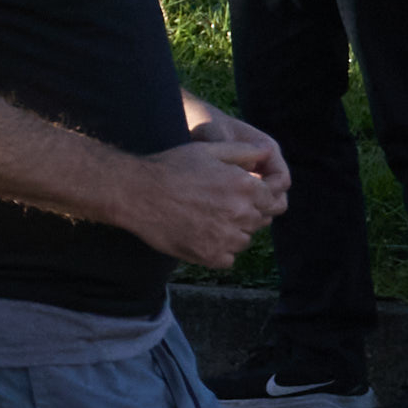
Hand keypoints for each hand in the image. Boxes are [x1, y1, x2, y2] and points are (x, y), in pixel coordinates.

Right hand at [126, 108, 290, 267]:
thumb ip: (243, 151)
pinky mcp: (210, 255)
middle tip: (215, 207)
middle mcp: (241, 213)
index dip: (257, 199)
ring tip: (205, 220)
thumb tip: (267, 152)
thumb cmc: (170, 167)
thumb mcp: (207, 149)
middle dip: (244, 214)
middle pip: (258, 221)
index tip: (236, 197)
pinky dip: (217, 251)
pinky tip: (199, 235)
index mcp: (245, 187)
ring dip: (231, 233)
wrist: (135, 192)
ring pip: (243, 240)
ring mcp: (226, 237)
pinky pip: (227, 258)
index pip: (272, 201)